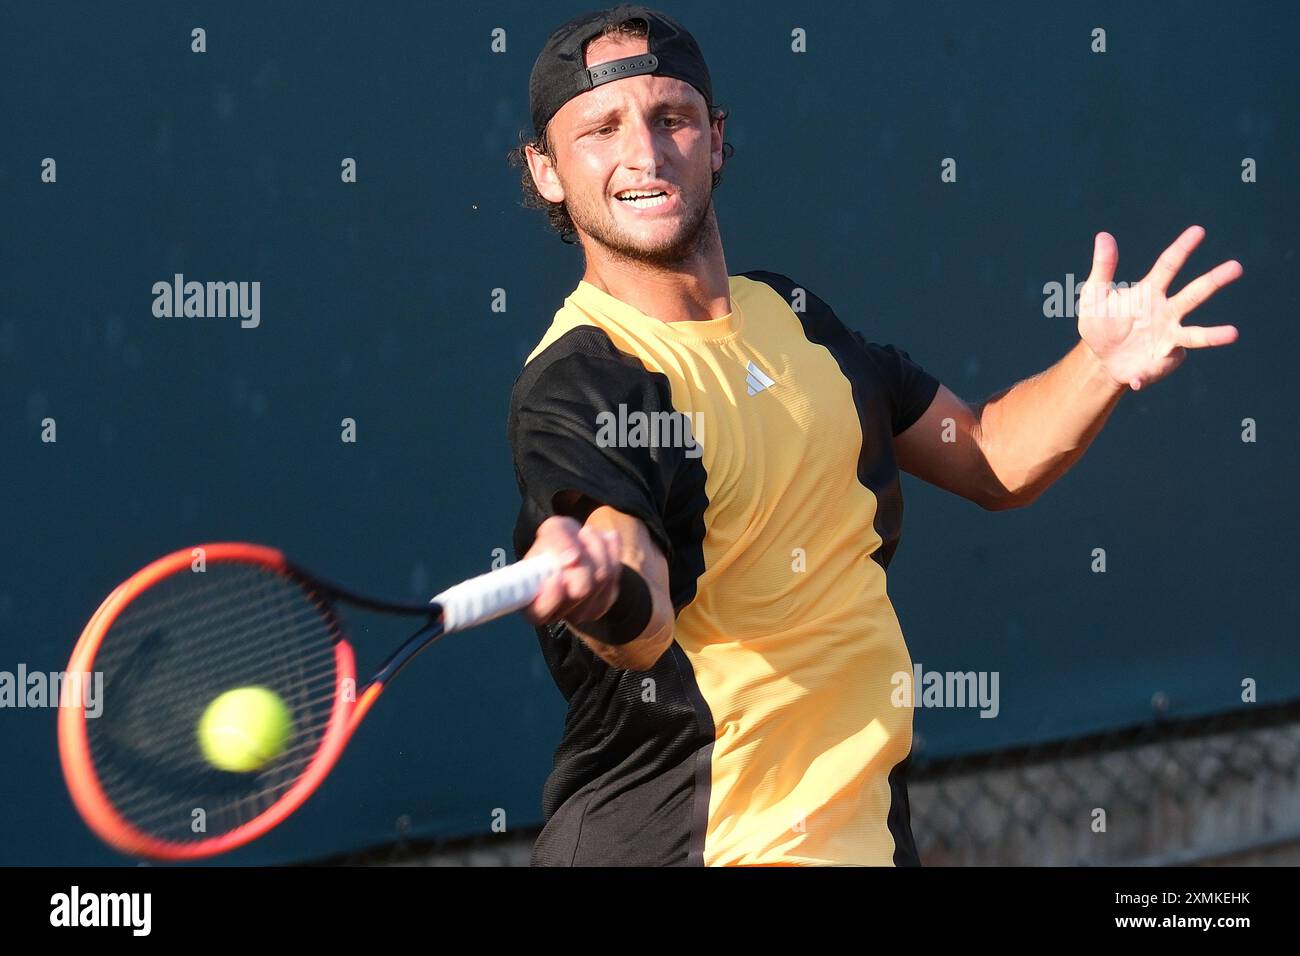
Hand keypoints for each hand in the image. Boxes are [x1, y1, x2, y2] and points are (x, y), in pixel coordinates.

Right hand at [521, 516, 621, 627]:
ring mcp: (582, 612)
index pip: (539, 611)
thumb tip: (572, 558)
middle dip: (583, 556)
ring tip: (587, 533)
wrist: (575, 545)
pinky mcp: (603, 604)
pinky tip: (603, 543)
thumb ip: (555, 539)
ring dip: (597, 547)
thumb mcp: (550, 530)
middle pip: (581, 589)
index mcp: (531, 601)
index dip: (551, 597)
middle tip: (579, 537)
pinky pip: (615, 574)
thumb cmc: (555, 542)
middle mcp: (556, 613)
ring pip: (602, 577)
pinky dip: (611, 552)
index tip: (557, 576)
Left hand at [1077, 225, 1241, 390]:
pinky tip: (1134, 379)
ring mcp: (1170, 336)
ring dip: (1214, 335)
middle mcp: (1167, 312)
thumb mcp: (1094, 296)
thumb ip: (1102, 268)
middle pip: (1194, 294)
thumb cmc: (1100, 322)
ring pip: (1197, 334)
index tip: (1198, 231)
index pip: (1168, 266)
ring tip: (1233, 333)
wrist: (1100, 359)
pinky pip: (1159, 368)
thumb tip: (1103, 236)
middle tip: (1237, 267)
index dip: (1182, 248)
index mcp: (1149, 292)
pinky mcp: (1165, 360)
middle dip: (1214, 280)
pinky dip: (1145, 375)